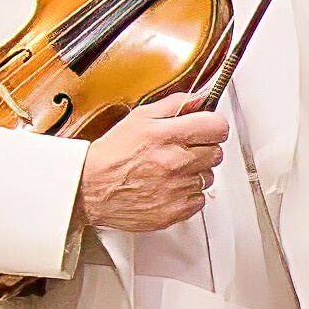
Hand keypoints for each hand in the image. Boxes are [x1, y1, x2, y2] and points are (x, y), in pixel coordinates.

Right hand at [73, 99, 237, 239]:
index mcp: (168, 135)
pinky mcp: (177, 210)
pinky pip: (199, 199)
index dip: (213, 126)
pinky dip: (187, 194)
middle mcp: (176, 162)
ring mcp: (178, 188)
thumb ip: (174, 105)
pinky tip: (169, 187)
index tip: (206, 128)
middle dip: (204, 148)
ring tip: (170, 169)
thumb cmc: (112, 154)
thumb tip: (199, 98)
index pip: (218, 127)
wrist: (90, 187)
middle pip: (217, 153)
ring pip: (208, 177)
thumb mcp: (139, 118)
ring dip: (195, 172)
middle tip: (182, 149)